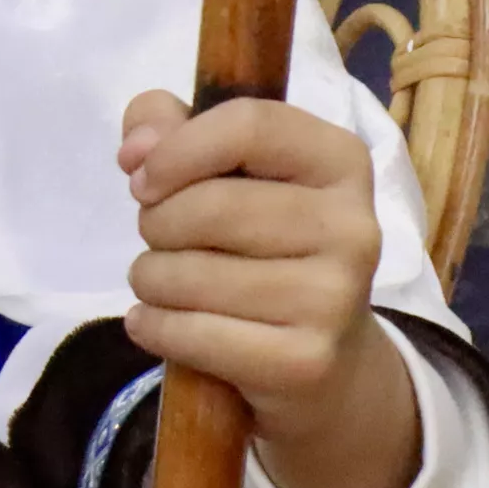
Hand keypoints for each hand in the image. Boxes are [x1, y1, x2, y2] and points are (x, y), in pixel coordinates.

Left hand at [116, 91, 420, 487]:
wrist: (327, 361)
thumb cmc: (266, 248)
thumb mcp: (232, 174)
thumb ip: (172, 131)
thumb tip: (136, 148)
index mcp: (341, 160)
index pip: (250, 125)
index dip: (177, 149)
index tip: (142, 179)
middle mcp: (352, 226)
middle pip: (212, 206)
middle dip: (156, 223)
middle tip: (159, 240)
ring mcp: (334, 298)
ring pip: (192, 274)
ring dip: (149, 278)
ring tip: (162, 283)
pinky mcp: (306, 362)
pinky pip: (193, 334)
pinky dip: (152, 326)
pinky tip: (154, 322)